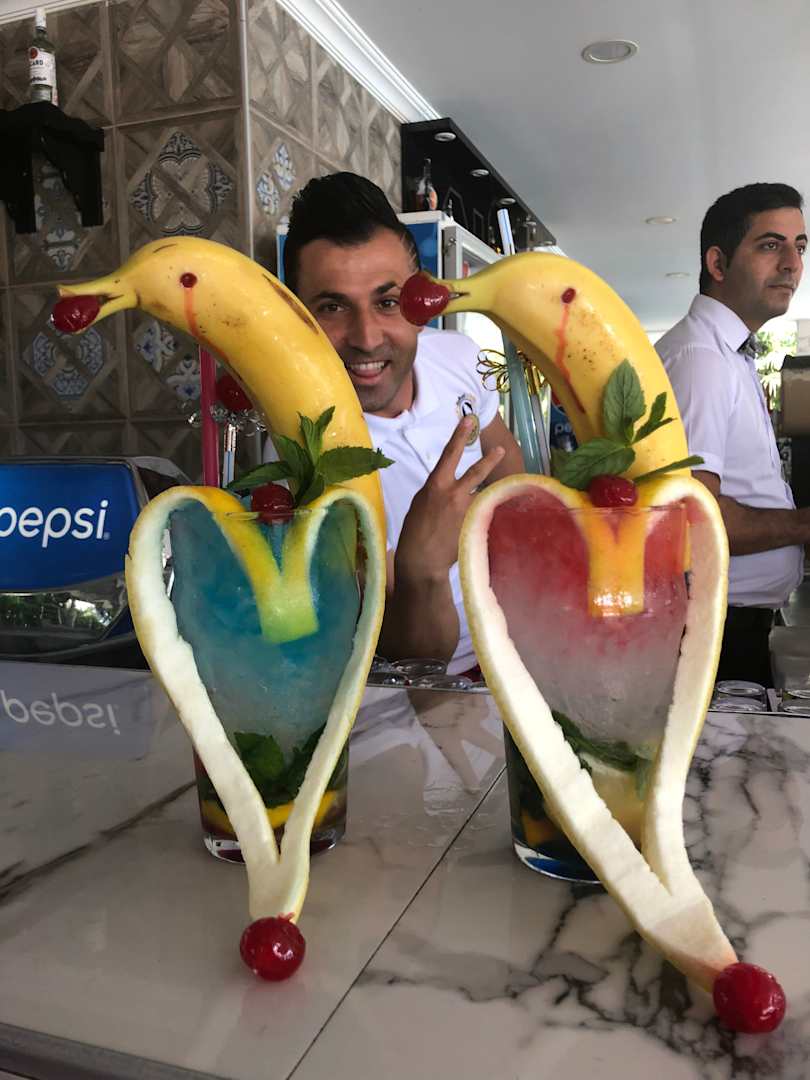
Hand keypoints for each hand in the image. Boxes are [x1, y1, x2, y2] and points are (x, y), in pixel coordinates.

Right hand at [395, 417, 505, 585]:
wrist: (422, 559)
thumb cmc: (414, 531)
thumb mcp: (421, 503)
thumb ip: (437, 490)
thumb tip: (448, 486)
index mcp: (436, 485)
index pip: (450, 454)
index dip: (459, 436)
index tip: (468, 420)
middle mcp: (454, 494)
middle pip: (477, 472)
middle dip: (490, 460)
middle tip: (501, 450)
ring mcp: (467, 510)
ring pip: (484, 494)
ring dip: (490, 494)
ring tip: (505, 488)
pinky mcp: (475, 524)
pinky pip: (484, 513)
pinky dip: (487, 514)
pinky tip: (493, 519)